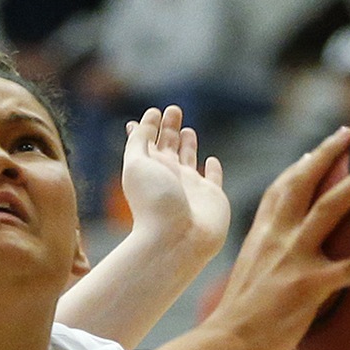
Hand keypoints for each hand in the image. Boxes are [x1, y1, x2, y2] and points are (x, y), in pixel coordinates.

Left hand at [120, 105, 228, 264]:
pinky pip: (213, 179)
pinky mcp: (212, 197)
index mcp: (148, 168)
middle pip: (168, 146)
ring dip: (187, 144)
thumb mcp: (137, 164)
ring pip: (189, 159)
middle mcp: (168, 176)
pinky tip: (211, 160)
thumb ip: (139, 142)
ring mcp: (190, 187)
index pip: (146, 142)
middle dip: (169, 128)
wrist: (177, 240)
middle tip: (173, 109)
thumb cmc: (154, 203)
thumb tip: (141, 122)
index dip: (147, 126)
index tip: (151, 112)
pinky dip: (213, 169)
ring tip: (186, 129)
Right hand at [202, 129, 349, 349]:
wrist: (226, 343)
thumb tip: (286, 273)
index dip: (298, 168)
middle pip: (303, 183)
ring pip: (330, 207)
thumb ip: (269, 266)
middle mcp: (275, 238)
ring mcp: (292, 258)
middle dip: (326, 153)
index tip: (313, 151)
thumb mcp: (250, 281)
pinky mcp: (309, 285)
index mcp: (260, 237)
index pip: (279, 191)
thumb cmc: (237, 322)